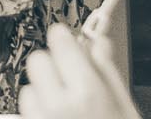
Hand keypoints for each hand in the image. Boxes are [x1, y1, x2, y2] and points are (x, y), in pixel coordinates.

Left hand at [17, 23, 139, 118]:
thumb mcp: (124, 105)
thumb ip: (108, 70)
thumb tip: (99, 39)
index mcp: (87, 92)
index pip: (59, 41)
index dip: (65, 39)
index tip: (69, 41)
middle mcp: (58, 104)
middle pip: (38, 59)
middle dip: (52, 65)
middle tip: (70, 79)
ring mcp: (40, 118)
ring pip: (29, 85)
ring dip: (43, 91)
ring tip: (66, 105)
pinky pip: (25, 108)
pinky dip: (37, 109)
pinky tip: (57, 117)